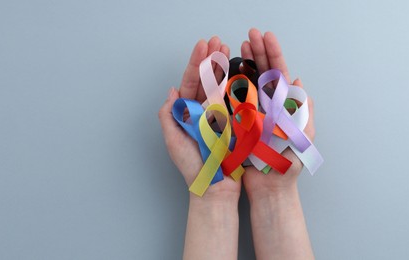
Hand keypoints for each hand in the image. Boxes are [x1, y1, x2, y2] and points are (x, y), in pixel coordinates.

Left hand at [159, 36, 240, 200]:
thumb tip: (171, 92)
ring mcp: (219, 116)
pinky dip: (237, 85)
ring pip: (221, 87)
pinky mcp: (234, 123)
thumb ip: (169, 116)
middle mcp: (202, 112)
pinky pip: (235, 101)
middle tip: (217, 41)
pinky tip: (240, 70)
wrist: (215, 187)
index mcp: (187, 114)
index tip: (202, 46)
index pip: (191, 83)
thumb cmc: (193, 167)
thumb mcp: (174, 141)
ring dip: (224, 67)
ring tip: (228, 49)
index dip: (196, 63)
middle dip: (211, 59)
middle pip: (206, 80)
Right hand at [240, 28, 315, 199]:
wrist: (270, 187)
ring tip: (237, 46)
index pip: (279, 73)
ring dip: (244, 63)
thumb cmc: (288, 164)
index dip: (273, 54)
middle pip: (263, 73)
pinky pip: (233, 100)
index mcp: (285, 104)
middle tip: (250, 34)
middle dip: (257, 51)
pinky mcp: (239, 122)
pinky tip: (225, 71)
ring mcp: (253, 112)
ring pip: (247, 82)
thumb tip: (299, 81)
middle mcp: (269, 105)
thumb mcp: (303, 136)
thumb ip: (303, 110)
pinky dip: (229, 83)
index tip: (265, 37)